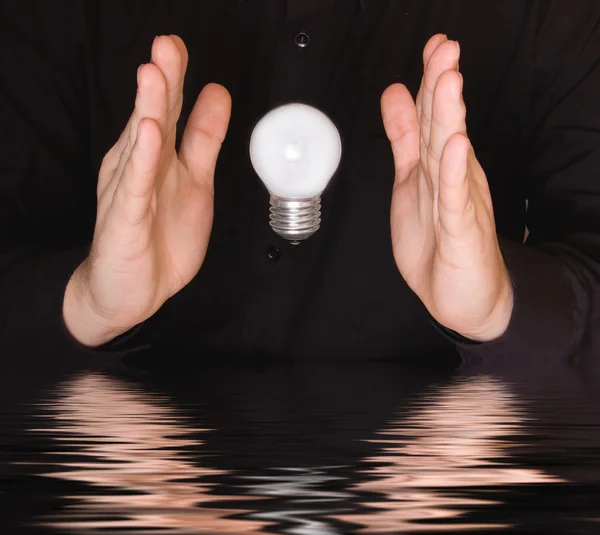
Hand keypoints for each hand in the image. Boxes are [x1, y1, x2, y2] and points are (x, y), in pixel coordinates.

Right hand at [63, 35, 230, 345]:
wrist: (133, 291)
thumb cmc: (161, 237)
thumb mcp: (194, 180)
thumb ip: (204, 138)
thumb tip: (217, 92)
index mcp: (157, 156)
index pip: (168, 111)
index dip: (176, 79)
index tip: (179, 46)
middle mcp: (139, 168)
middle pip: (151, 118)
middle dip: (161, 82)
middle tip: (167, 45)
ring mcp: (130, 193)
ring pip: (140, 147)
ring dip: (148, 110)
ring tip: (154, 75)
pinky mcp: (126, 221)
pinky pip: (135, 188)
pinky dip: (143, 161)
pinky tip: (149, 136)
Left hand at [381, 34, 512, 341]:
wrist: (463, 298)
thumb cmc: (436, 242)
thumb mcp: (411, 181)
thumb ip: (404, 138)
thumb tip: (396, 93)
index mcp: (439, 165)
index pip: (433, 117)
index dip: (430, 81)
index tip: (433, 44)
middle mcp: (453, 178)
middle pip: (445, 127)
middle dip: (442, 86)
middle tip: (444, 48)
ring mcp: (460, 204)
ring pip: (451, 157)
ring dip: (449, 119)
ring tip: (450, 81)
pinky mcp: (461, 234)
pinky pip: (456, 202)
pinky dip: (453, 174)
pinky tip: (456, 148)